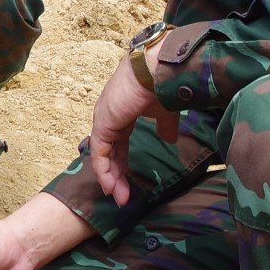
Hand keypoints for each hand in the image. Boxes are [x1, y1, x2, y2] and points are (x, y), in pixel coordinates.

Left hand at [86, 53, 179, 208]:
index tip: (128, 183)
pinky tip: (111, 186)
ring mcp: (103, 120)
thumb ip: (165, 127)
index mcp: (122, 113)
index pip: (118, 144)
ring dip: (111, 179)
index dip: (122, 164)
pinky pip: (100, 153)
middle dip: (116, 177)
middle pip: (109, 153)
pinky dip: (105, 171)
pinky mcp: (103, 124)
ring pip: (103, 156)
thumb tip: (169, 141)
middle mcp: (109, 117)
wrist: (156, 70)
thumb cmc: (161, 86)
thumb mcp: (164, 112)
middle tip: (122, 198)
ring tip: (119, 198)